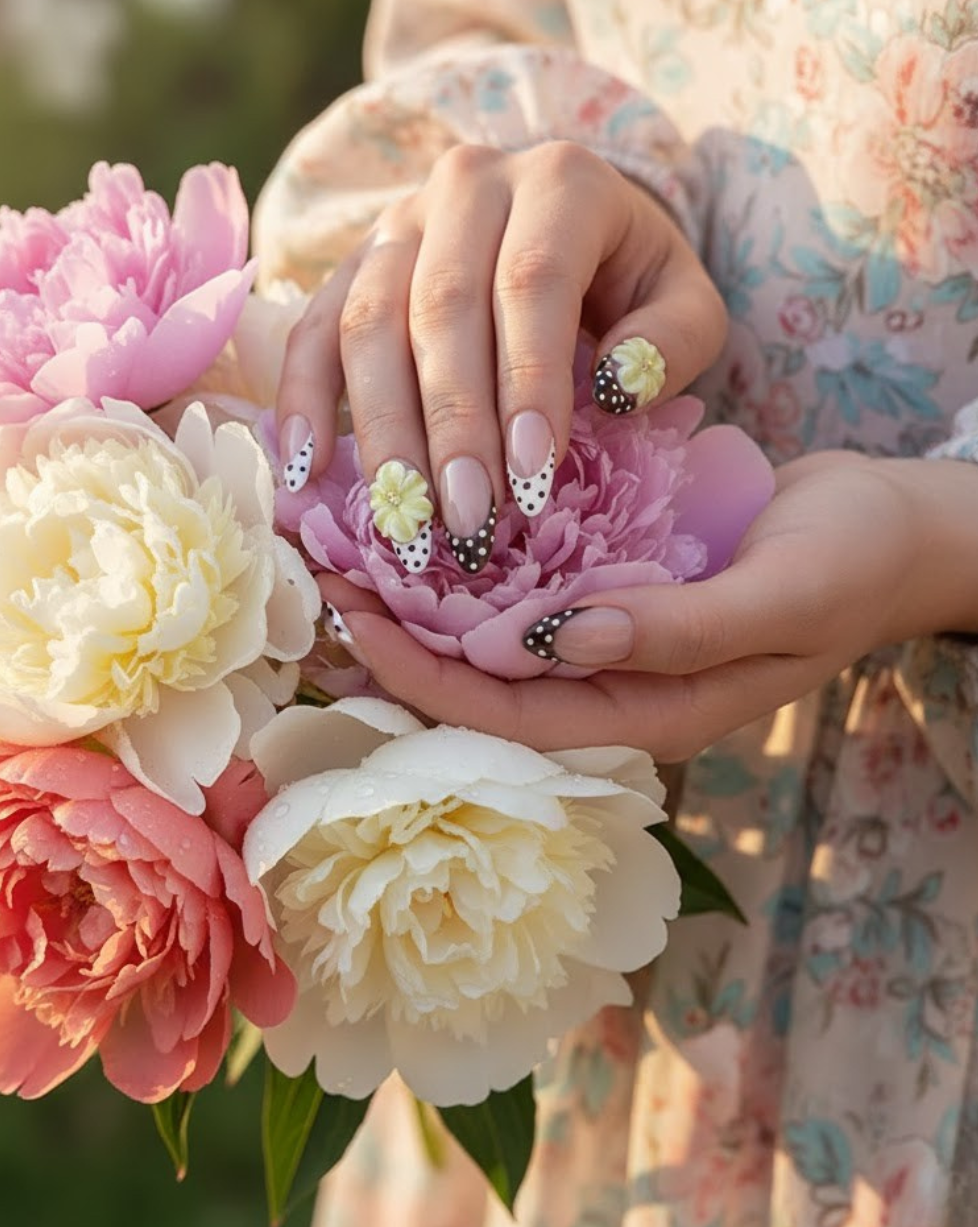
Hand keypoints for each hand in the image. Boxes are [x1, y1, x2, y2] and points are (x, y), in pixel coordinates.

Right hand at [275, 142, 725, 568]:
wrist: (570, 223)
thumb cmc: (631, 279)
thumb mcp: (685, 299)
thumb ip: (673, 339)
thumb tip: (615, 386)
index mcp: (560, 181)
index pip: (532, 281)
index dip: (527, 384)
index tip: (532, 482)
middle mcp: (467, 184)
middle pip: (442, 308)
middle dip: (453, 429)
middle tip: (468, 526)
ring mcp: (397, 222)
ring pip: (369, 322)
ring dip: (382, 433)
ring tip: (402, 524)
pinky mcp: (353, 264)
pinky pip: (312, 330)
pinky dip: (302, 402)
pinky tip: (304, 475)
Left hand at [321, 453, 977, 758]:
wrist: (895, 529)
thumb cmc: (850, 566)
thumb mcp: (778, 599)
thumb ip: (676, 631)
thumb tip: (559, 639)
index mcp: (648, 709)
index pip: (512, 712)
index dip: (429, 674)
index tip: (360, 619)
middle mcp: (615, 680)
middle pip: (484, 679)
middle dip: (403, 636)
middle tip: (330, 577)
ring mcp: (611, 633)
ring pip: (494, 632)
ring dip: (424, 595)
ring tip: (355, 544)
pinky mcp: (614, 583)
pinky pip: (525, 583)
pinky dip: (472, 558)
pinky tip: (428, 514)